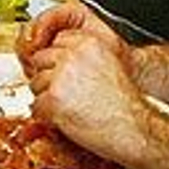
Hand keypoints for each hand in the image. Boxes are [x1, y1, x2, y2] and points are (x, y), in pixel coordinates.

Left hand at [19, 3, 151, 164]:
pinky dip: (45, 116)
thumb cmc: (124, 105)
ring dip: (45, 97)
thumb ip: (84, 59)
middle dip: (47, 77)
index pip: (58, 41)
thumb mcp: (108, 67)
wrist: (132, 128)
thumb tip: (58, 62)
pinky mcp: (53, 98)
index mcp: (88, 44)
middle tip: (61, 94)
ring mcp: (60, 76)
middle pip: (41, 59)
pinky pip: (36, 106)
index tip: (63, 73)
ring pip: (35, 83)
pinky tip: (64, 119)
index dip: (58, 60)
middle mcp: (72, 56)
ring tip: (66, 109)